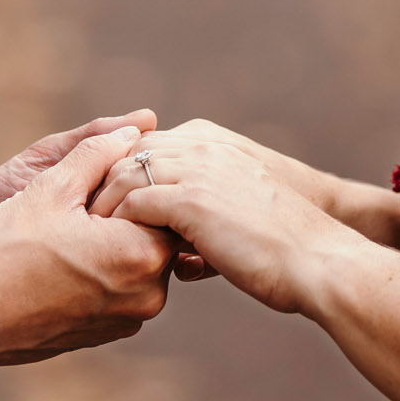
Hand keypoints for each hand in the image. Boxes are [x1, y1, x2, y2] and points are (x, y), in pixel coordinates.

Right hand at [0, 126, 177, 364]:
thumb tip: (135, 129)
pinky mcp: (105, 333)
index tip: (100, 177)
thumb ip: (99, 151)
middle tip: (81, 201)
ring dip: (114, 240)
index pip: (162, 203)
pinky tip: (62, 259)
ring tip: (68, 230)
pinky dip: (100, 269)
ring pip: (136, 262)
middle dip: (126, 211)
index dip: (133, 181)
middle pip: (154, 233)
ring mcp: (127, 320)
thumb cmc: (5, 247)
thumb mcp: (52, 187)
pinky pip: (117, 290)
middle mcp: (147, 295)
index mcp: (142, 255)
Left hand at [91, 134, 352, 314]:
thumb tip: (181, 259)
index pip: (145, 144)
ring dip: (101, 205)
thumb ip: (209, 221)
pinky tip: (110, 250)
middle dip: (100, 183)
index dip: (120, 174)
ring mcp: (196, 169)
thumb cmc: (287, 250)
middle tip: (79, 219)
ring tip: (86, 237)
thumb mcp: (243, 218)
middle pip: (126, 152)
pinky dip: (117, 225)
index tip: (101, 206)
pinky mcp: (191, 200)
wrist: (320, 260)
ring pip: (123, 175)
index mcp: (212, 140)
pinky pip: (134, 204)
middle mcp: (201, 145)